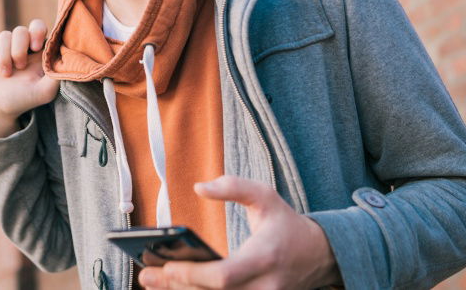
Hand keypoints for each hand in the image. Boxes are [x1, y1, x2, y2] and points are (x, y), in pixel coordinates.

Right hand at [0, 19, 58, 136]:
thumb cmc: (22, 101)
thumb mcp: (45, 92)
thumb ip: (58, 74)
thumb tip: (67, 56)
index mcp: (39, 54)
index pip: (40, 28)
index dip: (37, 32)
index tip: (36, 47)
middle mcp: (24, 48)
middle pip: (23, 29)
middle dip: (19, 47)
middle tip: (20, 65)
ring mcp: (7, 48)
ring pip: (6, 35)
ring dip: (5, 55)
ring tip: (6, 74)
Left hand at [138, 176, 340, 288]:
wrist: (320, 256)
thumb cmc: (286, 224)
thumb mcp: (265, 196)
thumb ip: (233, 187)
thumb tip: (199, 187)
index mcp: (264, 257)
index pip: (224, 276)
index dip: (193, 274)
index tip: (167, 266)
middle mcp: (264, 287)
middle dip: (177, 287)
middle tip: (146, 276)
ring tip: (153, 284)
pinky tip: (176, 289)